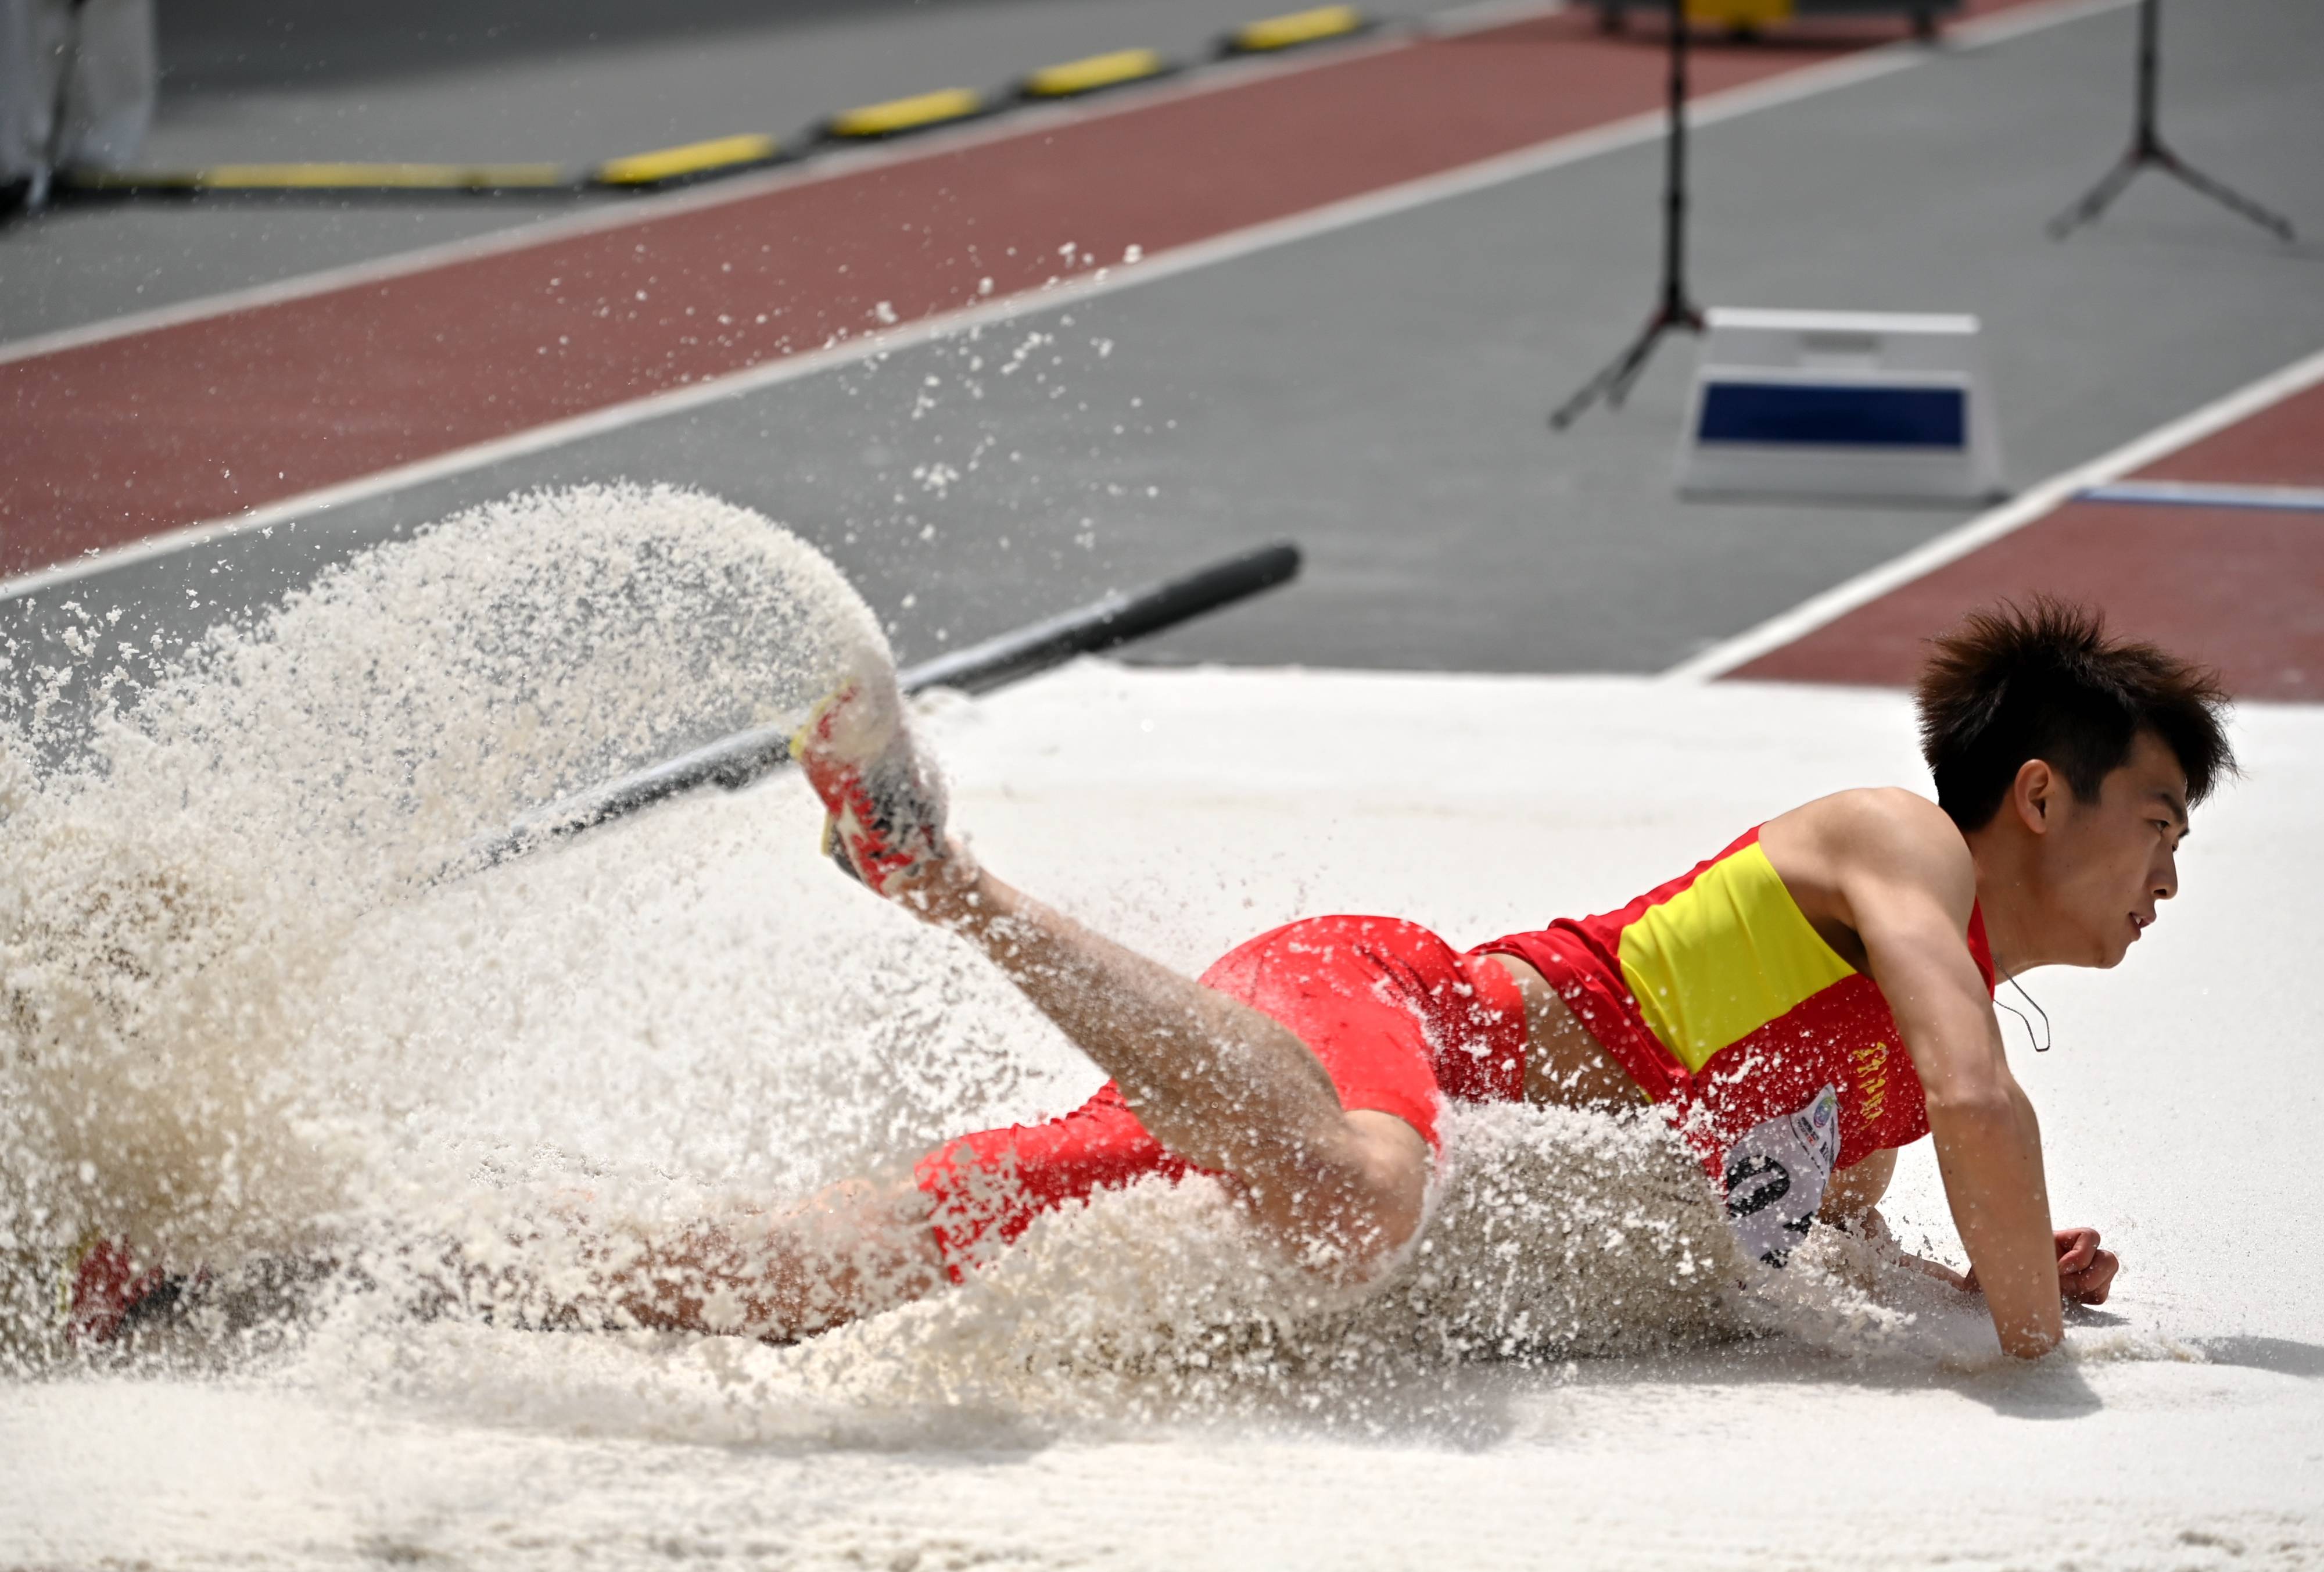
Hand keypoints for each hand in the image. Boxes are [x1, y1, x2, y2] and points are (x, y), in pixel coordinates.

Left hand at [1959, 1226, 2117, 1304]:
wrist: (2001, 1287)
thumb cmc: (1998, 1265)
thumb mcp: (1996, 1254)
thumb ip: (1996, 1253)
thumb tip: (1973, 1257)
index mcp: (2059, 1239)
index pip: (2090, 1236)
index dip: (2080, 1255)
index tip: (2056, 1269)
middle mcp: (2077, 1254)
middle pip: (2109, 1259)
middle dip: (2090, 1277)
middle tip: (2063, 1287)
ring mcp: (2085, 1274)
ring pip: (2106, 1281)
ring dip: (2088, 1289)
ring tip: (2061, 1295)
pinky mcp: (2086, 1293)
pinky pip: (2099, 1297)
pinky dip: (2085, 1300)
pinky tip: (2064, 1301)